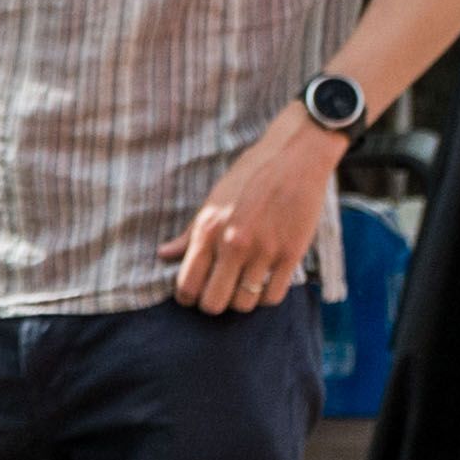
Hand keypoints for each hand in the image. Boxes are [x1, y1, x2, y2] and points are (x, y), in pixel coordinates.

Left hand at [170, 112, 338, 313]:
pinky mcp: (291, 254)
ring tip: (243, 286)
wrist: (296, 156)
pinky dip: (266, 296)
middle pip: (214, 303)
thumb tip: (163, 254)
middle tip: (219, 292)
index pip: (187, 286)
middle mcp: (234, 244)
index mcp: (209, 231)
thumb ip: (190, 233)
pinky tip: (265, 281)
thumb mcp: (214, 200)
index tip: (195, 292)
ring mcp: (264, 251)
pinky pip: (273, 296)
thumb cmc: (251, 175)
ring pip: (244, 303)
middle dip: (213, 303)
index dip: (187, 297)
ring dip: (241, 300)